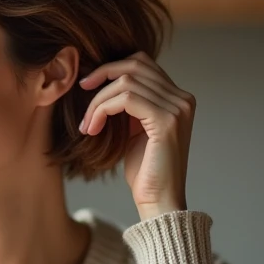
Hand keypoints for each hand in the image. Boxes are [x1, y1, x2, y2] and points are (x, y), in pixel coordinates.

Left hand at [78, 51, 194, 219]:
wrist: (158, 200)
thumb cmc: (145, 172)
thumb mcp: (135, 131)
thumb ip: (129, 106)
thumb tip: (104, 84)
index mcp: (177, 99)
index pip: (143, 62)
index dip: (112, 67)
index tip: (88, 84)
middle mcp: (182, 99)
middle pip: (135, 64)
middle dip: (102, 75)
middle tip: (81, 90)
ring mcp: (177, 108)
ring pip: (126, 82)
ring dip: (98, 101)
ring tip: (87, 124)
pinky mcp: (166, 121)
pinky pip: (125, 99)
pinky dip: (102, 110)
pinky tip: (93, 128)